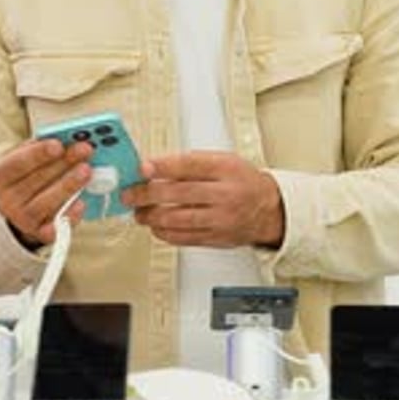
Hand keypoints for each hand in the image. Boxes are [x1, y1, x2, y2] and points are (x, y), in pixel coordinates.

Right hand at [0, 138, 92, 247]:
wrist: (17, 211)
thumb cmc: (24, 178)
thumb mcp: (22, 158)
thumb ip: (39, 147)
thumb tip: (65, 136)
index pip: (17, 163)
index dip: (38, 154)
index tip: (58, 145)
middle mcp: (6, 200)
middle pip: (35, 181)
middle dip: (63, 164)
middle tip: (84, 150)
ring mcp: (21, 220)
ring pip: (45, 203)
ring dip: (68, 185)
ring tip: (87, 171)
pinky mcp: (38, 234)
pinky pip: (55, 227)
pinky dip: (68, 215)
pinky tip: (80, 203)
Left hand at [122, 150, 284, 248]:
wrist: (268, 209)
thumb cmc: (242, 181)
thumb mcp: (223, 160)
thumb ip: (191, 162)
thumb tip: (155, 166)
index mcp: (225, 169)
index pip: (189, 166)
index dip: (162, 167)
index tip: (142, 168)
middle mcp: (224, 195)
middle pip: (178, 194)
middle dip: (147, 194)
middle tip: (130, 194)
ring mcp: (220, 219)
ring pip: (177, 220)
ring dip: (151, 216)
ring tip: (138, 212)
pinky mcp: (215, 239)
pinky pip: (183, 238)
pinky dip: (164, 232)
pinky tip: (155, 226)